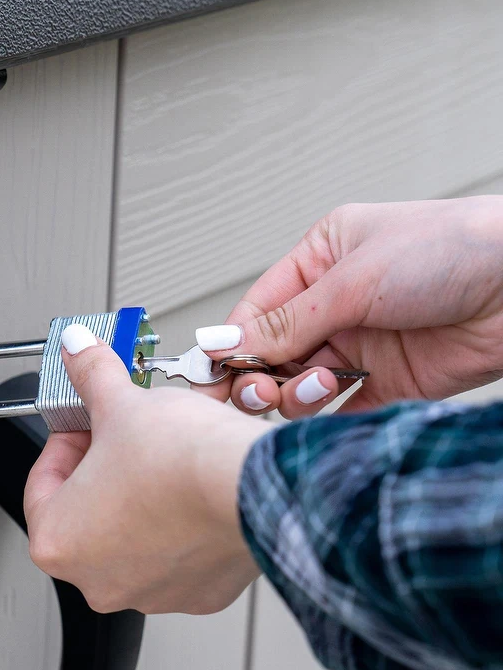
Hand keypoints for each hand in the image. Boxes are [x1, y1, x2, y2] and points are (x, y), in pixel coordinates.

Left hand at [24, 325, 264, 614]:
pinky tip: (194, 491)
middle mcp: (97, 580)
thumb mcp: (121, 403)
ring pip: (133, 537)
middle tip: (123, 434)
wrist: (253, 486)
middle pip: (87, 513)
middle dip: (103, 468)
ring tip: (162, 458)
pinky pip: (179, 555)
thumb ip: (89, 376)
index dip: (65, 440)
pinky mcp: (199, 595)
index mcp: (57, 541)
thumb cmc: (181, 461)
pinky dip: (182, 526)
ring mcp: (151, 594)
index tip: (85, 422)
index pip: (42, 484)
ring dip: (141, 497)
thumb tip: (77, 350)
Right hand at [196, 196, 502, 417]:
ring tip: (323, 383)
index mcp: (320, 262)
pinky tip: (329, 408)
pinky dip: (324, 419)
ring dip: (298, 392)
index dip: (233, 345)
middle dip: (260, 375)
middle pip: (271, 354)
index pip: (257, 312)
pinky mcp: (386, 385)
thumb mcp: (353, 279)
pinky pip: (338, 412)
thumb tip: (225, 343)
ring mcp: (359, 347)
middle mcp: (335, 307)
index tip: (214, 374)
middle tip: (260, 389)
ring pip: (298, 385)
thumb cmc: (454, 250)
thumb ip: (287, 320)